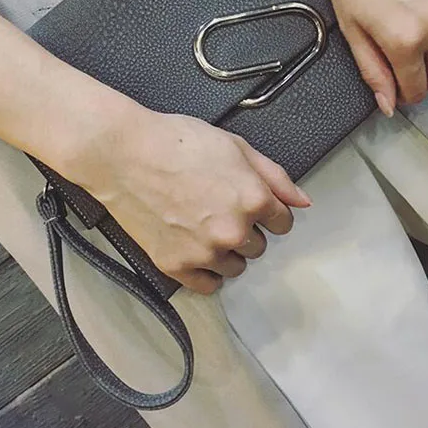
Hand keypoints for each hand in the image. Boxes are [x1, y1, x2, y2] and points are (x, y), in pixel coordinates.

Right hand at [61, 106, 310, 294]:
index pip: (283, 223)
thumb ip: (275, 176)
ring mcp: (205, 252)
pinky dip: (205, 271)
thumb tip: (302, 202)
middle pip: (259, 246)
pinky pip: (207, 286)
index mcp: (254, 199)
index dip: (267, 210)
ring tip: (201, 224)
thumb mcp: (236, 146)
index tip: (250, 203)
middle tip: (218, 207)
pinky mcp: (176, 267)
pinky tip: (193, 248)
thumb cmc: (177, 142)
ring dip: (226, 251)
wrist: (125, 154)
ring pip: (235, 267)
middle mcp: (234, 231)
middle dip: (246, 229)